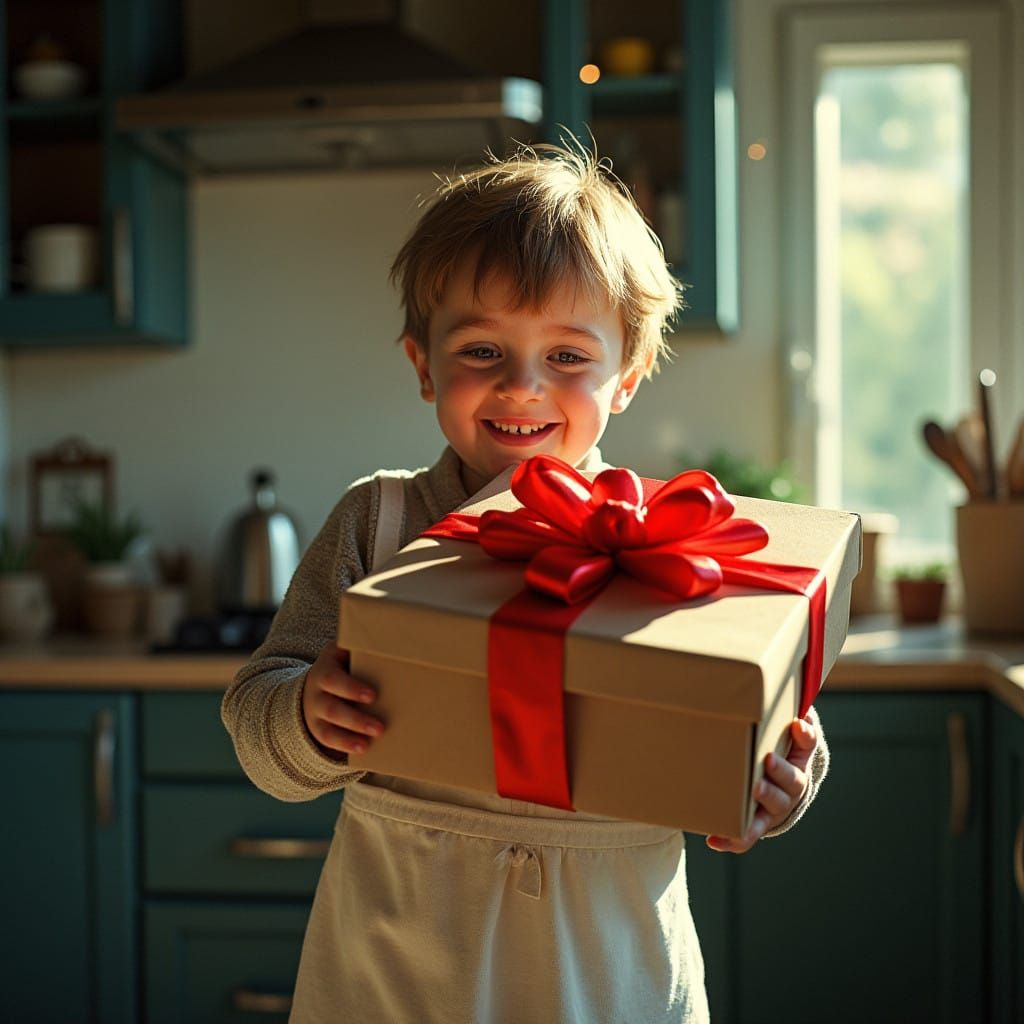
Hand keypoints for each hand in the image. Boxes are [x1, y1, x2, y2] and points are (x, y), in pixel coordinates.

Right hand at [301, 643, 384, 757]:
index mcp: (326, 668)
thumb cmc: (345, 663)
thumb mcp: (347, 650)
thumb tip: (396, 642)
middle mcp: (316, 691)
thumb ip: (365, 648)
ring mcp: (315, 711)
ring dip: (349, 736)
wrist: (317, 679)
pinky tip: (362, 749)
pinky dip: (344, 745)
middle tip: (380, 727)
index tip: (373, 696)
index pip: (333, 679)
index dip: (351, 689)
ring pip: (327, 728)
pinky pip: (328, 739)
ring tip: (370, 743)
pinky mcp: (317, 727)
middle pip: (332, 708)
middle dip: (355, 719)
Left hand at [706, 713, 817, 853]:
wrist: (777, 783)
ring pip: (771, 812)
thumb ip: (782, 712)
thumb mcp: (780, 727)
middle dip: (779, 772)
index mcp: (800, 757)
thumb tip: (789, 701)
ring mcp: (775, 807)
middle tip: (767, 761)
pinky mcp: (757, 822)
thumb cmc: (774, 747)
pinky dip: (733, 838)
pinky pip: (747, 834)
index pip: (808, 744)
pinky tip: (714, 839)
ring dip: (758, 808)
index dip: (804, 736)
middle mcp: (792, 785)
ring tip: (746, 799)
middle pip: (792, 782)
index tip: (796, 724)